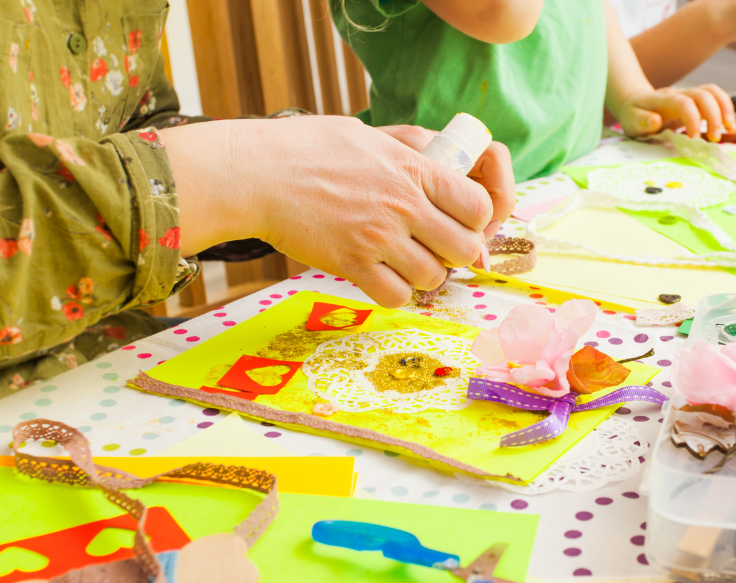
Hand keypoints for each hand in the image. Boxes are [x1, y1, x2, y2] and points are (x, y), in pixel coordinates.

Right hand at [162, 116, 492, 307]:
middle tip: (436, 247)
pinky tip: (380, 276)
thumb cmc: (307, 148)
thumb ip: (409, 150)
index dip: (475, 218)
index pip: (478, 205)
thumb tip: (442, 155)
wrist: (257, 174)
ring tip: (405, 262)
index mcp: (412, 169)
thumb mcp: (368, 134)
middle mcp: (402, 205)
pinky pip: (396, 295)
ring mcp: (378, 237)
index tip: (459, 220)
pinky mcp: (351, 265)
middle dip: (456, 252)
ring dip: (424, 274)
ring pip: (433, 276)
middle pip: (463, 247)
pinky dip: (394, 292)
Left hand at [615, 84, 735, 140]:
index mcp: (662, 99)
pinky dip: (726, 110)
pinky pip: (715, 98)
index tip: (694, 140)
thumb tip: (655, 121)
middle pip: (703, 94)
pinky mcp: (696, 100)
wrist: (635, 102)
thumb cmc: (634, 115)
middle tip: (715, 138)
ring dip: (725, 109)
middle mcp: (678, 93)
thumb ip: (642, 121)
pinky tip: (728, 126)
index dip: (693, 120)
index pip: (683, 102)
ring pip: (713, 92)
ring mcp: (688, 94)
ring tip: (730, 130)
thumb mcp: (631, 121)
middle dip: (714, 116)